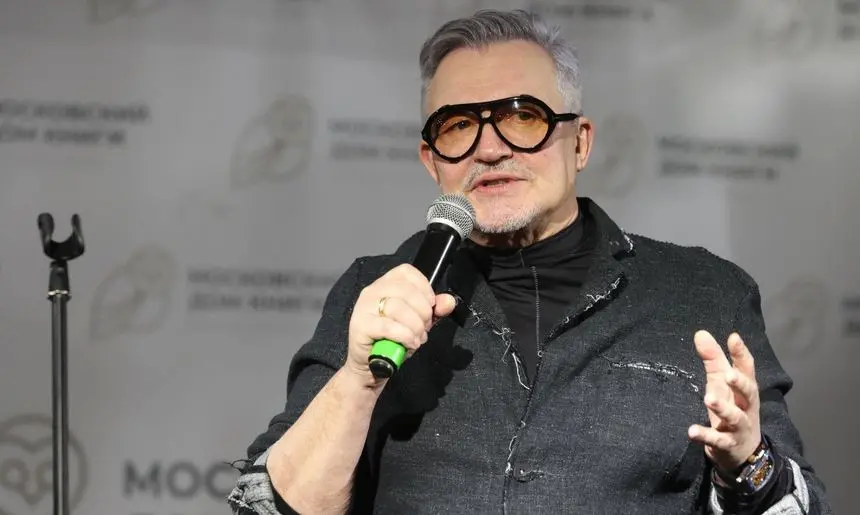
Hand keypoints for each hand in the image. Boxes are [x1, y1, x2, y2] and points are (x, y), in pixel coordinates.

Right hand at [344, 263, 456, 381]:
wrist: (370, 364)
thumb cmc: (393, 339)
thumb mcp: (417, 321)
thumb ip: (434, 310)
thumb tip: (448, 301)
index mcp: (385, 283)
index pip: (406, 272)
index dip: (424, 288)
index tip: (430, 306)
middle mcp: (372, 290)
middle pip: (405, 290)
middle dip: (423, 311)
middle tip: (424, 328)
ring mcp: (364, 307)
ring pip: (398, 308)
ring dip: (415, 327)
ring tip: (417, 338)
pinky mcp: (360, 325)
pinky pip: (388, 327)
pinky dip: (405, 336)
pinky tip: (409, 343)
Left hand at [688, 330, 761, 472]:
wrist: (743, 452)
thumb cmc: (731, 408)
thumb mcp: (721, 383)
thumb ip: (713, 359)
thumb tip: (700, 333)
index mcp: (745, 389)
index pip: (747, 369)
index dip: (741, 354)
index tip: (733, 338)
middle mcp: (746, 406)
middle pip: (749, 393)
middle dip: (740, 383)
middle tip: (728, 375)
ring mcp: (739, 427)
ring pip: (735, 417)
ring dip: (722, 408)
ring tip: (708, 399)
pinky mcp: (727, 444)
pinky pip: (717, 440)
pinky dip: (705, 436)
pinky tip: (691, 431)